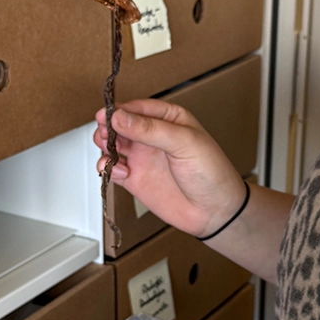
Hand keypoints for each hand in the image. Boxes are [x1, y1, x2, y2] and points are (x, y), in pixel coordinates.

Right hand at [94, 101, 241, 236]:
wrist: (215, 211)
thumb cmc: (212, 173)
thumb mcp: (185, 143)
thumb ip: (151, 130)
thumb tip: (120, 117)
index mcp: (170, 119)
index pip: (138, 108)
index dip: (120, 110)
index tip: (106, 115)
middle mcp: (153, 136)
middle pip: (119, 124)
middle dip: (108, 127)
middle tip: (106, 134)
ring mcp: (142, 157)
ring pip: (111, 144)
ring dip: (104, 145)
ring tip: (111, 151)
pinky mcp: (134, 177)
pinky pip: (110, 167)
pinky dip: (107, 167)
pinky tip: (120, 171)